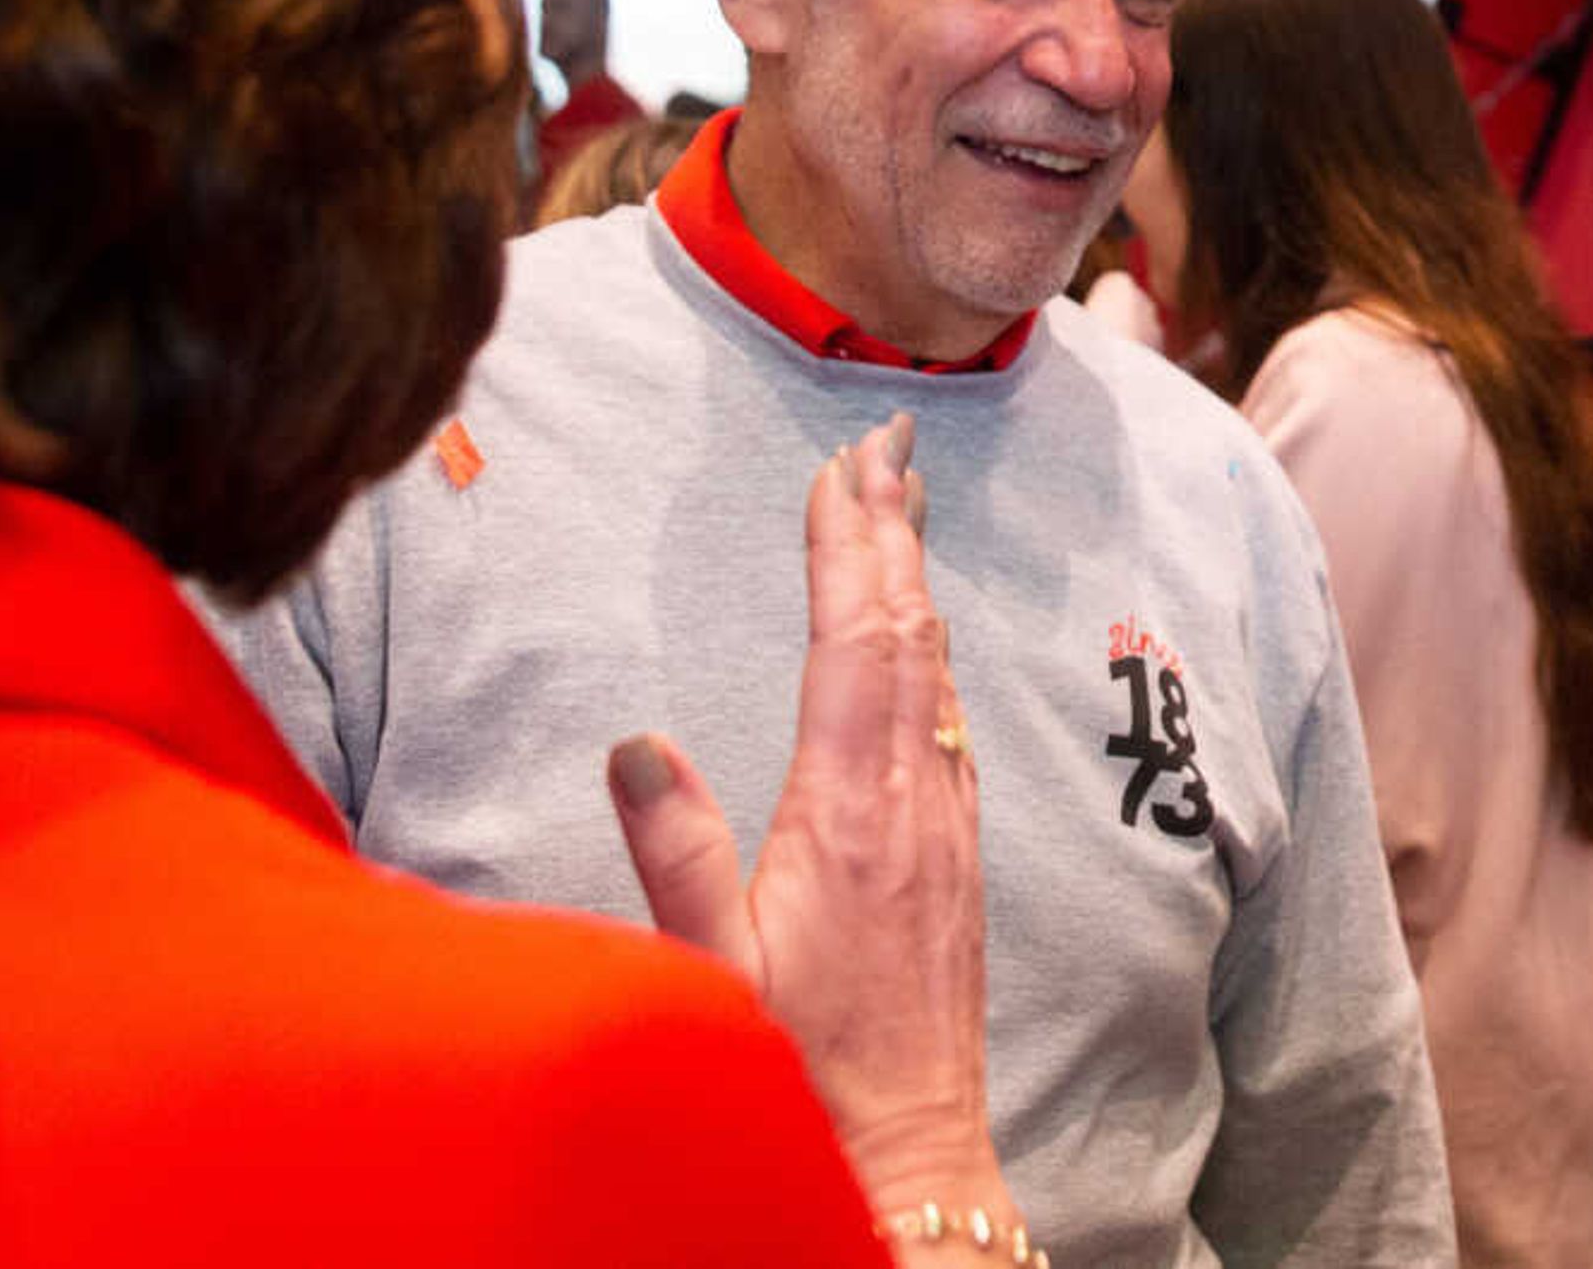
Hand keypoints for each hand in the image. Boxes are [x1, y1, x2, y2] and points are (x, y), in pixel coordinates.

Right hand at [610, 414, 1007, 1220]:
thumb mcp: (712, 974)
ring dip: (914, 579)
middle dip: (891, 529)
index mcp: (851, 813)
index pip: (856, 647)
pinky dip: (930, 652)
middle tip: (886, 436)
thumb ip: (677, 857)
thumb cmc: (803, 1075)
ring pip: (936, 671)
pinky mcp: (956, 859)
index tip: (839, 471)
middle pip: (907, 634)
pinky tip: (922, 638)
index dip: (848, 550)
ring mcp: (946, 828)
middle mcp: (915, 803)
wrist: (910, 1156)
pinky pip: (949, 722)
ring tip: (902, 502)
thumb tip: (636, 745)